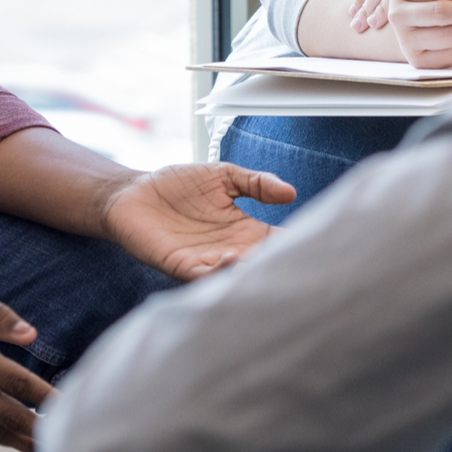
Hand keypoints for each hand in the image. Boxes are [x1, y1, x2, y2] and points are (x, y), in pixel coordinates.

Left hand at [102, 163, 294, 280]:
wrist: (133, 193)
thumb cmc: (178, 184)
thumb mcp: (224, 176)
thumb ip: (257, 183)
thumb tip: (292, 193)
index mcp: (243, 230)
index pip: (276, 241)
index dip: (295, 243)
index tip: (318, 244)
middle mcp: (229, 249)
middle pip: (260, 264)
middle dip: (278, 266)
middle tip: (301, 267)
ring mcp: (205, 260)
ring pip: (235, 275)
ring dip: (250, 272)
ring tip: (264, 263)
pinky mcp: (180, 265)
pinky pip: (203, 275)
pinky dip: (217, 271)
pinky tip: (230, 258)